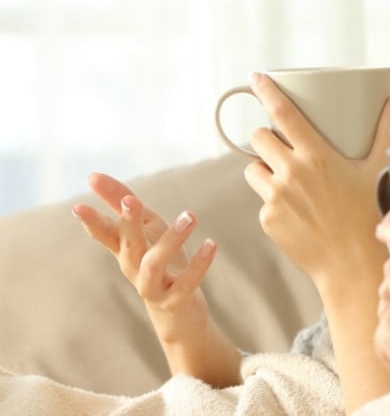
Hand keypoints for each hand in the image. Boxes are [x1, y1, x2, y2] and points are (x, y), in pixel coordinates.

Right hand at [73, 173, 216, 350]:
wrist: (179, 314)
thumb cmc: (162, 262)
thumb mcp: (147, 229)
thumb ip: (122, 202)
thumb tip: (92, 176)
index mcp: (126, 250)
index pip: (104, 234)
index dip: (91, 222)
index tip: (78, 206)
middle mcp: (134, 268)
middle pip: (127, 245)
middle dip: (127, 223)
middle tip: (131, 200)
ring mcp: (152, 286)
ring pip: (154, 264)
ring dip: (171, 239)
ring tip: (190, 216)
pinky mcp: (175, 300)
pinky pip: (185, 283)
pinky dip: (198, 264)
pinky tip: (210, 244)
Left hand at [241, 72, 389, 290]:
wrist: (352, 264)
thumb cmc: (369, 215)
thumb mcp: (378, 170)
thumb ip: (386, 132)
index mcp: (316, 155)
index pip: (282, 112)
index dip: (265, 91)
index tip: (255, 78)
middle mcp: (290, 172)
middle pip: (258, 137)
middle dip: (266, 136)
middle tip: (282, 145)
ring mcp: (275, 197)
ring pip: (252, 168)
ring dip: (263, 167)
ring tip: (285, 178)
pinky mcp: (267, 219)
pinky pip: (261, 200)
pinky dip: (272, 199)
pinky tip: (295, 210)